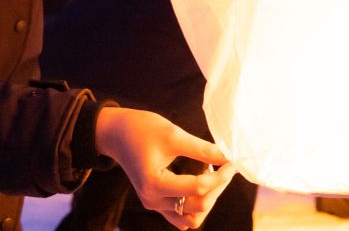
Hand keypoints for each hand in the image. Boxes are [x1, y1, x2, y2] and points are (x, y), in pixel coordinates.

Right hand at [95, 106, 236, 229]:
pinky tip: (200, 183)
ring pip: (191, 218)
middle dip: (217, 186)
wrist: (116, 133)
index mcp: (154, 184)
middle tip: (224, 165)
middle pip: (198, 206)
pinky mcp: (156, 202)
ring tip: (211, 174)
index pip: (198, 188)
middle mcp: (153, 200)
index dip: (221, 175)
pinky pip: (181, 216)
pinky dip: (195, 205)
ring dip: (207, 199)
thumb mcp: (173, 134)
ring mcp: (154, 204)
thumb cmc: (141, 129)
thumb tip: (227, 156)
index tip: (232, 161)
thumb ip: (201, 149)